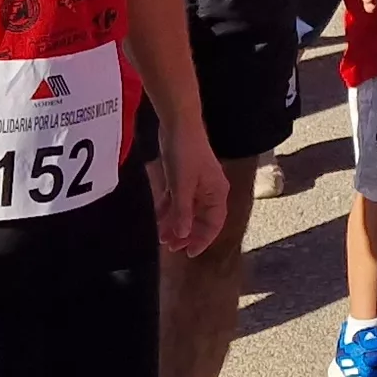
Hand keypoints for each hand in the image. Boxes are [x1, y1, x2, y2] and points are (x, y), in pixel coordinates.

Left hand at [152, 116, 226, 257]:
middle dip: (186, 234)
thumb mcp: (182, 186)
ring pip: (187, 210)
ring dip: (176, 223)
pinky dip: (170, 209)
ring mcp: (196, 183)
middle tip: (171, 247)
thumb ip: (182, 212)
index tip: (189, 253)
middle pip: (200, 219)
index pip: (213, 224)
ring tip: (162, 236)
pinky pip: (178, 199)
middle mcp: (209, 191)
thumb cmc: (185, 153)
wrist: (178, 123)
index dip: (202, 240)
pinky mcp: (184, 176)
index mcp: (216, 193)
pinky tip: (159, 217)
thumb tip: (183, 235)